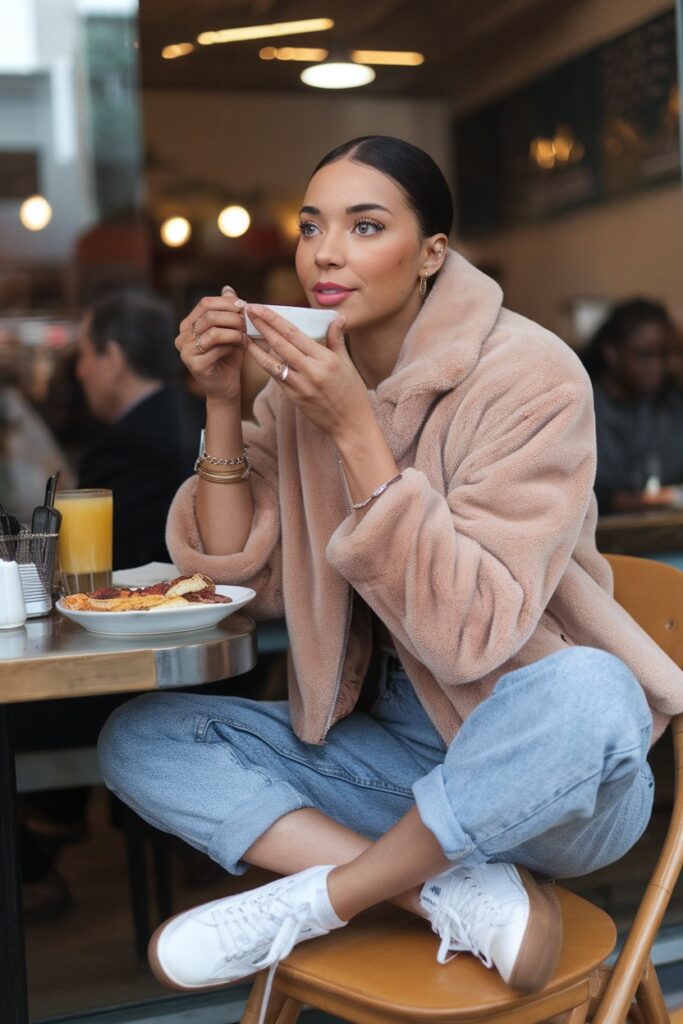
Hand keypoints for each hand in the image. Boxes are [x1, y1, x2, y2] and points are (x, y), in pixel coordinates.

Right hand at [177, 287, 246, 401]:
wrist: (226, 387)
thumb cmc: (228, 357)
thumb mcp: (229, 330)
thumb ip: (227, 311)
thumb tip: (228, 288)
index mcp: (188, 325)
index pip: (205, 304)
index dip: (225, 302)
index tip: (243, 305)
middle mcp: (182, 336)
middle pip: (209, 316)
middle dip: (233, 317)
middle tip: (248, 321)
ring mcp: (185, 350)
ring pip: (213, 331)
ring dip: (234, 330)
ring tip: (246, 334)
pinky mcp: (194, 364)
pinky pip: (216, 347)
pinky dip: (232, 345)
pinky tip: (242, 347)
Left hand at [244, 303, 372, 441]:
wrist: (350, 425)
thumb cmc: (352, 392)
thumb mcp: (347, 364)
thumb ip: (336, 339)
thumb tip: (338, 317)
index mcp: (325, 359)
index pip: (294, 334)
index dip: (274, 319)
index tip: (260, 308)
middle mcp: (311, 371)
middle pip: (280, 344)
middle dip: (261, 326)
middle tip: (247, 312)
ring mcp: (301, 386)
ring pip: (272, 362)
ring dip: (256, 347)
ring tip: (243, 334)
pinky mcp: (294, 398)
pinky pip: (276, 377)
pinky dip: (266, 364)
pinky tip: (256, 354)